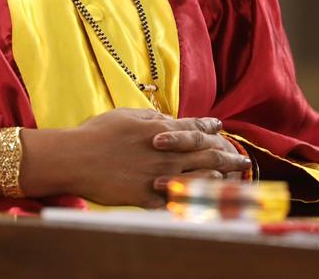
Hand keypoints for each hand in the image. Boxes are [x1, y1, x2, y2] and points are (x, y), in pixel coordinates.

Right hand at [54, 108, 250, 207]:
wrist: (75, 159)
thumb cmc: (97, 133)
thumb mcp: (125, 115)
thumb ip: (150, 118)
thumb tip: (167, 119)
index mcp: (161, 131)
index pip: (193, 127)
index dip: (209, 126)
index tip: (220, 126)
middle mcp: (166, 154)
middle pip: (206, 154)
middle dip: (228, 156)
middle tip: (243, 159)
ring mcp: (158, 177)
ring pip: (199, 178)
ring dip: (219, 178)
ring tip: (232, 179)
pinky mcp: (148, 197)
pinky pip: (177, 202)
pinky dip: (194, 201)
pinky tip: (206, 202)